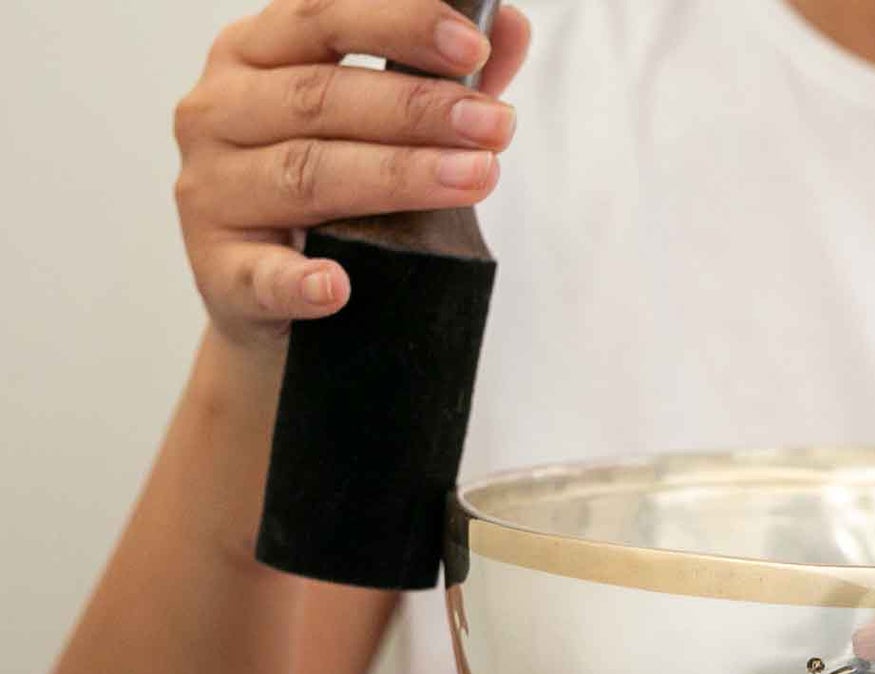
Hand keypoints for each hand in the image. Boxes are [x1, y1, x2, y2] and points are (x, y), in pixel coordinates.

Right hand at [172, 1, 531, 349]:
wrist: (268, 293)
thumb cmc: (330, 192)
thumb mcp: (376, 122)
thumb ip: (440, 77)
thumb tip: (511, 27)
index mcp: (252, 54)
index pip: (321, 18)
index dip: (398, 24)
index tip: (474, 45)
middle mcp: (218, 112)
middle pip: (320, 98)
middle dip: (417, 109)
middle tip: (496, 125)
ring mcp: (211, 192)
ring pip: (305, 175)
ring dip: (396, 176)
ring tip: (475, 179)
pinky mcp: (220, 272)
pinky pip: (260, 275)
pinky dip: (298, 280)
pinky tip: (336, 285)